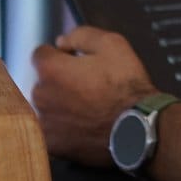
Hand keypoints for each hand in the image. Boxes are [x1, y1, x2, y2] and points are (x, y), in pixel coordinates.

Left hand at [31, 26, 158, 166]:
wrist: (139, 128)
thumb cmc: (126, 87)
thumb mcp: (112, 44)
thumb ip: (81, 36)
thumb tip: (61, 41)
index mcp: (51, 69)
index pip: (41, 54)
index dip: (60, 55)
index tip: (76, 63)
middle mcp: (41, 96)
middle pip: (42, 81)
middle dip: (58, 81)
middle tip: (86, 87)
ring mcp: (46, 123)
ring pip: (46, 107)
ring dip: (59, 105)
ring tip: (87, 109)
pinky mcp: (54, 145)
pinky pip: (52, 130)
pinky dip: (63, 128)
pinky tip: (82, 126)